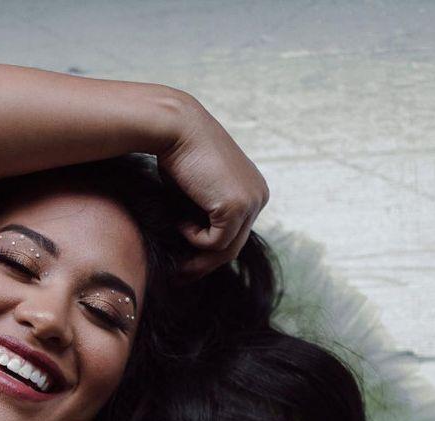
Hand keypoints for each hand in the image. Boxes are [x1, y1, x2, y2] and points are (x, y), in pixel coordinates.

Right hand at [157, 93, 269, 283]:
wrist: (176, 128)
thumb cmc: (178, 154)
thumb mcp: (197, 189)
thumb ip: (204, 213)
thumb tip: (194, 248)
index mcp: (254, 190)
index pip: (236, 233)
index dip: (211, 253)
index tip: (187, 266)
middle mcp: (259, 196)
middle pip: (234, 245)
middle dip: (206, 266)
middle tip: (180, 278)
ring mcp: (251, 201)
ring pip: (226, 249)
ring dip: (198, 259)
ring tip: (176, 263)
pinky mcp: (236, 207)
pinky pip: (214, 242)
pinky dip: (193, 238)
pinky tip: (179, 220)